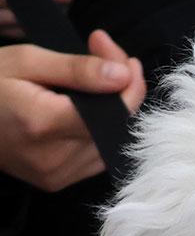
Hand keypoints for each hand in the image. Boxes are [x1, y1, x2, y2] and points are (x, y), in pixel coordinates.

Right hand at [0, 30, 145, 190]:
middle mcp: (54, 156)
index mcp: (44, 123)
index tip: (116, 53)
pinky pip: (96, 156)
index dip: (128, 81)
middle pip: (116, 126)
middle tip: (105, 56)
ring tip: (93, 80)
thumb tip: (122, 74)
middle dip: (121, 89)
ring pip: (111, 142)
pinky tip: (83, 109)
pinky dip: (99, 131)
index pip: (114, 110)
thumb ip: (77, 69)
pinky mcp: (57, 181)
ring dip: (112, 110)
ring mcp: (56, 174)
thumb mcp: (25, 61)